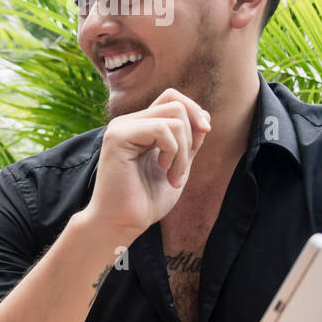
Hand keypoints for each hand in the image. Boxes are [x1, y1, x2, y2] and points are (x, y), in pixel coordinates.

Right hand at [83, 88, 210, 241]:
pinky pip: (163, 129)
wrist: (122, 223)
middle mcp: (127, 123)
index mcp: (139, 127)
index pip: (172, 98)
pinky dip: (174, 153)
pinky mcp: (117, 137)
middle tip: (183, 167)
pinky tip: (163, 170)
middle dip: (192, 136)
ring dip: (184, 150)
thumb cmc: (145, 200)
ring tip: (173, 175)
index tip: (200, 142)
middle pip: (176, 103)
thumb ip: (188, 141)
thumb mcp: (177, 165)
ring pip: (174, 116)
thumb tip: (204, 117)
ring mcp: (120, 128)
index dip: (194, 113)